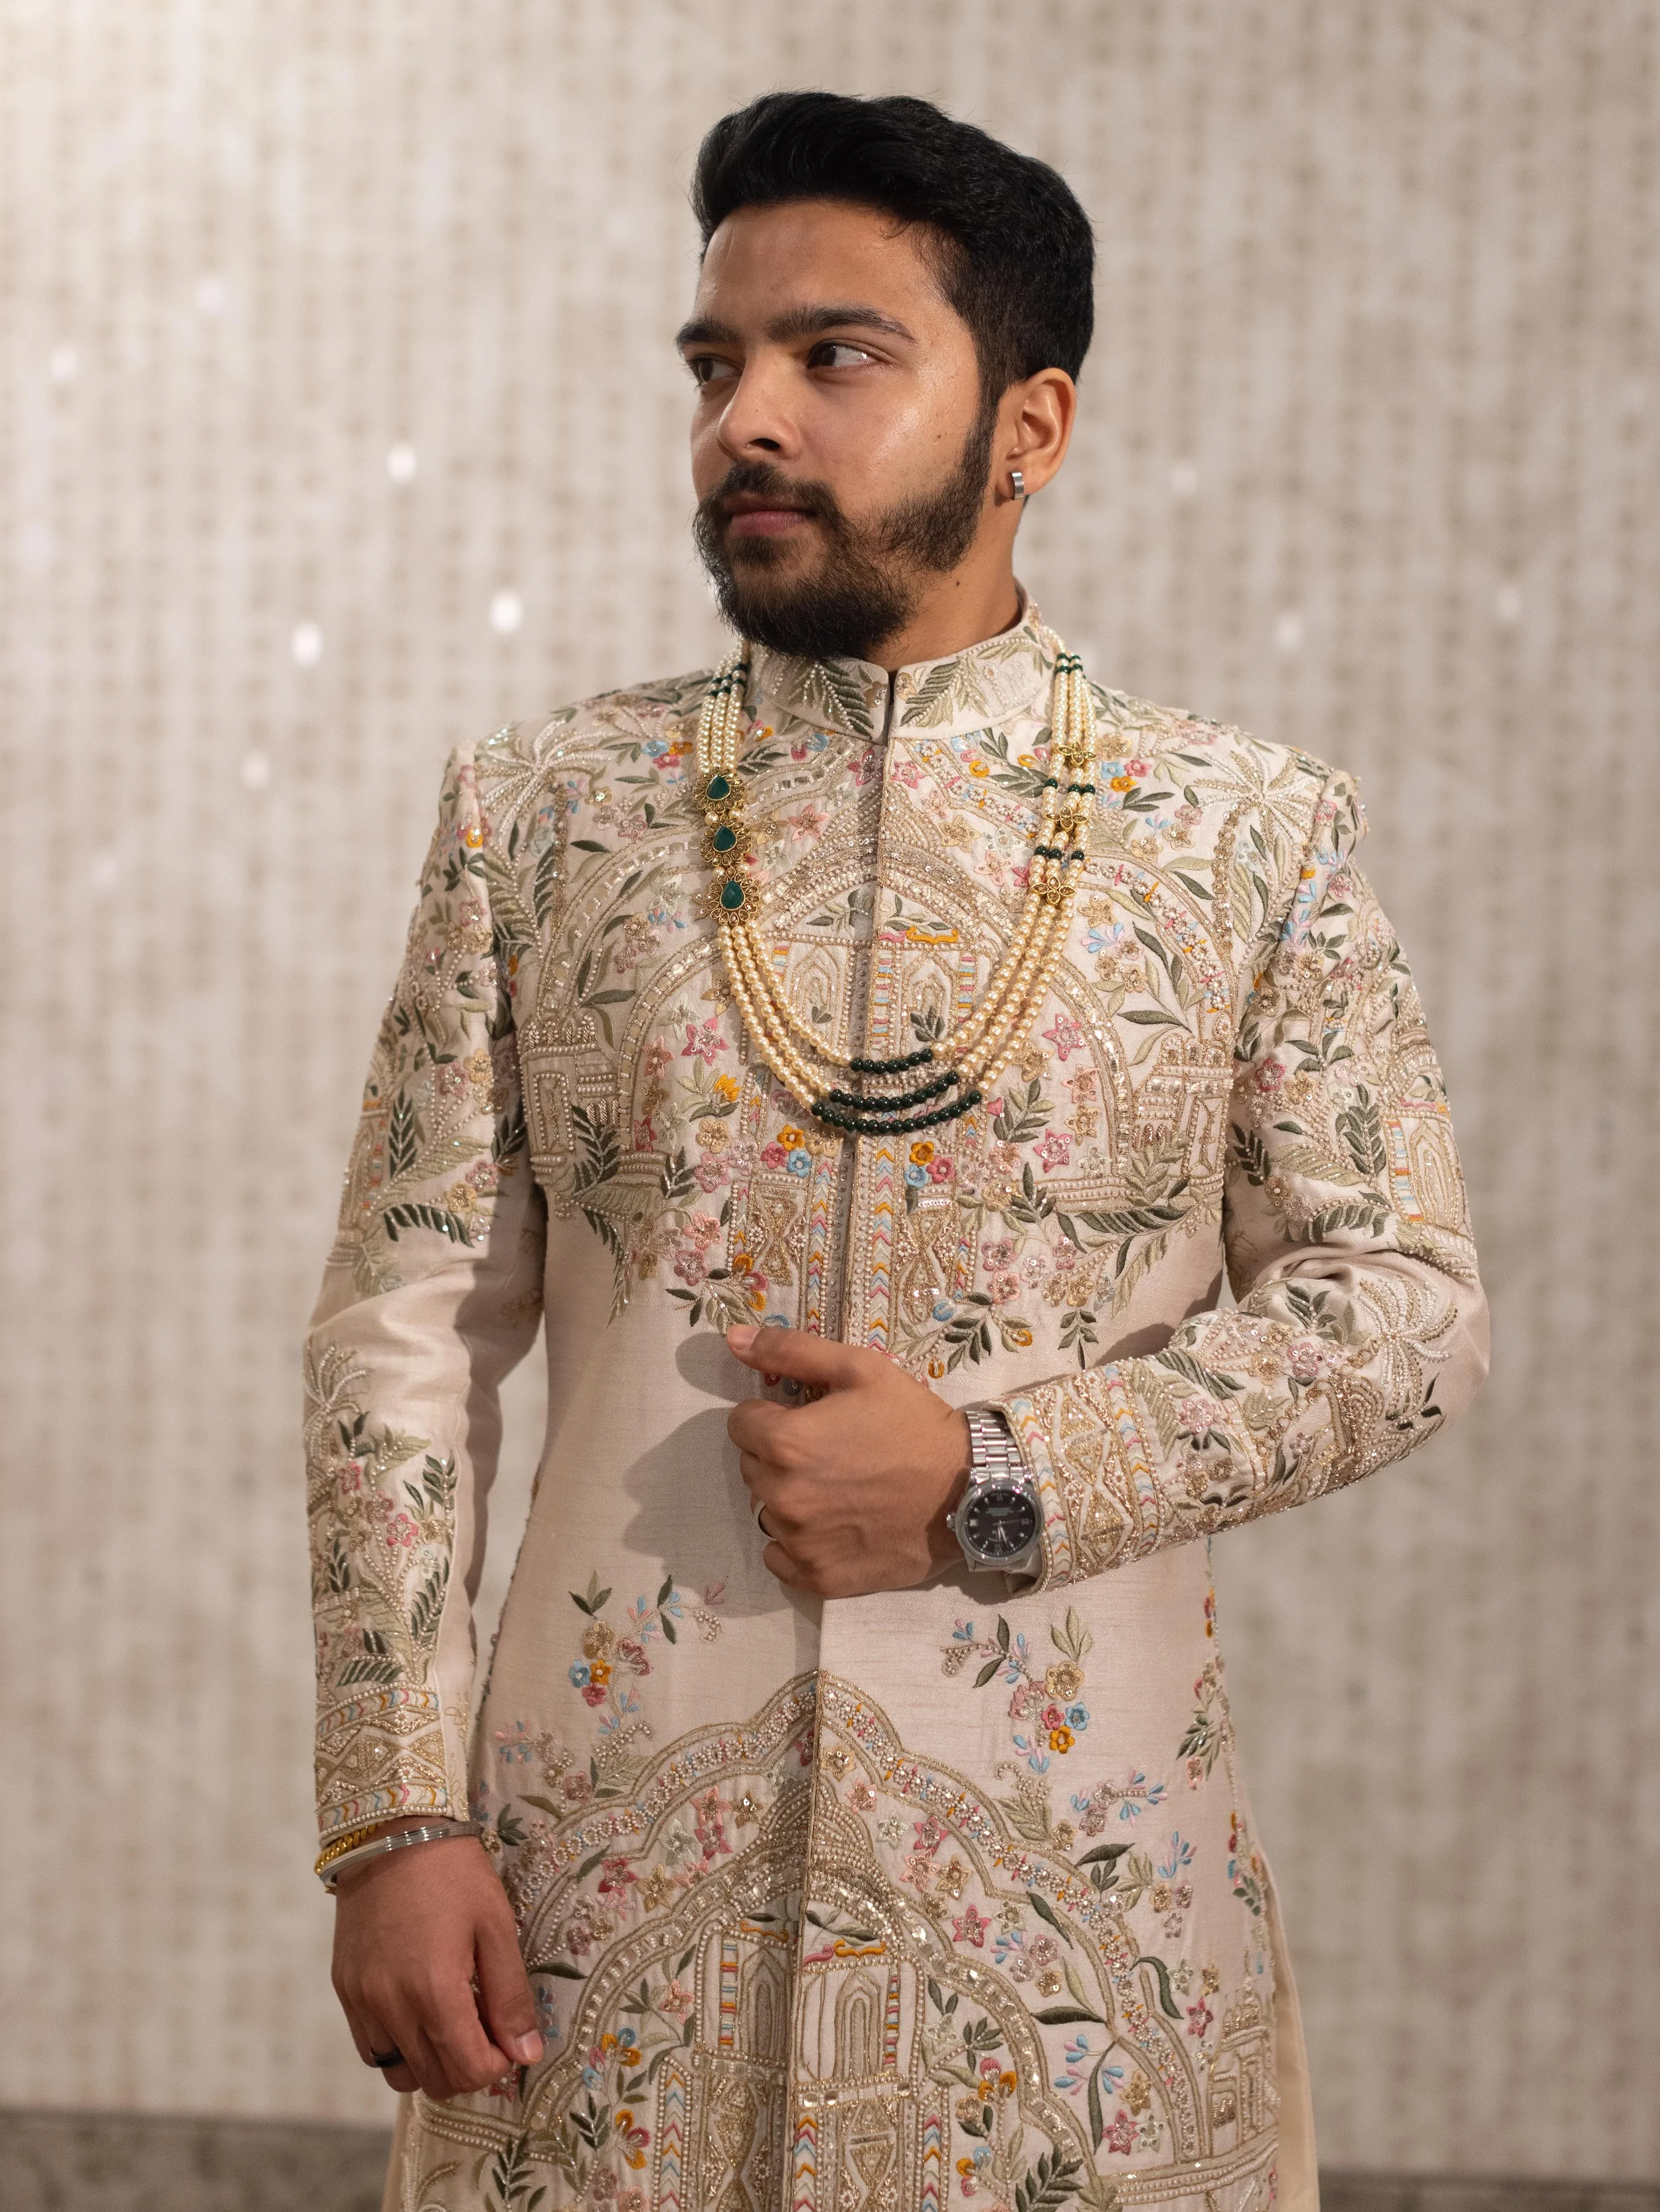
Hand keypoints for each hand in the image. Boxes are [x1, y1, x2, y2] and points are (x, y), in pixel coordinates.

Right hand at [331, 1826, 542, 2099]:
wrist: (392, 1833)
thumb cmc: (454, 1874)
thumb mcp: (496, 1926)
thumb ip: (510, 1997)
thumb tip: (526, 2054)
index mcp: (434, 1991)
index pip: (469, 2070)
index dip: (498, 2064)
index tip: (509, 2038)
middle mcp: (391, 2006)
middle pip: (435, 2080)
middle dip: (469, 2067)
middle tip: (485, 2028)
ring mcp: (361, 2002)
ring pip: (398, 2073)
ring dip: (432, 2063)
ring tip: (452, 2021)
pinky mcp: (345, 1991)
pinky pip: (371, 2048)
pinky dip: (399, 2047)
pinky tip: (419, 2011)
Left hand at [726, 1324, 970, 1596]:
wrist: (969, 1490)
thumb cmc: (913, 1424)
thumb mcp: (859, 1369)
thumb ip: (789, 1350)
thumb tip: (732, 1339)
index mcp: (785, 1443)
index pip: (741, 1424)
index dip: (773, 1417)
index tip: (810, 1420)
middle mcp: (783, 1496)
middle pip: (752, 1468)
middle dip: (780, 1456)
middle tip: (831, 1453)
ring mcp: (799, 1542)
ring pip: (767, 1511)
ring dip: (791, 1498)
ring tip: (839, 1490)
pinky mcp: (818, 1577)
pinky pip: (780, 1559)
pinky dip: (799, 1543)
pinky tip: (837, 1526)